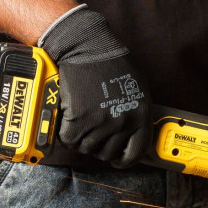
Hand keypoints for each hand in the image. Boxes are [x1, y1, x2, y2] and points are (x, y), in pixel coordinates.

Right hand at [40, 6, 152, 166]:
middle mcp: (123, 120)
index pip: (136, 152)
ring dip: (81, 140)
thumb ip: (135, 113)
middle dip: (98, 147)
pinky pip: (69, 139)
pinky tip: (68, 121)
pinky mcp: (79, 116)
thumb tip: (132, 134)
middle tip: (93, 134)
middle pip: (107, 153)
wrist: (88, 47)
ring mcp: (101, 120)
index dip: (124, 160)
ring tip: (81, 124)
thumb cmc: (113, 63)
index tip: (116, 160)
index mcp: (141, 115)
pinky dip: (66, 134)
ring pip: (86, 148)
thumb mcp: (137, 89)